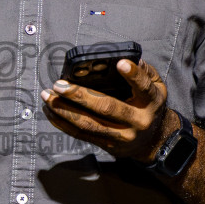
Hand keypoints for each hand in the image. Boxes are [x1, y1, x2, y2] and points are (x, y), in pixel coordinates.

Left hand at [40, 58, 176, 161]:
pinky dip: (62, 123)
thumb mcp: (156, 87)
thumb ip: (145, 72)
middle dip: (79, 96)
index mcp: (150, 102)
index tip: (120, 63)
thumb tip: (129, 59)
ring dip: (64, 110)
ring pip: (88, 124)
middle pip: (106, 108)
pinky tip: (50, 111)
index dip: (132, 76)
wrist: (152, 141)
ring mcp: (121, 136)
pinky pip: (81, 134)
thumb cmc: (149, 106)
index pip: (143, 87)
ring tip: (48, 96)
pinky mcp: (107, 145)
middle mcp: (137, 121)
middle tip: (59, 85)